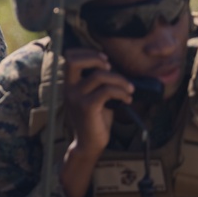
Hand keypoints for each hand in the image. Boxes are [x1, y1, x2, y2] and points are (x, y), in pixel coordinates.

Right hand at [59, 47, 134, 196]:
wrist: (89, 144)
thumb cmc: (95, 119)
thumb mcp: (94, 96)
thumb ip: (98, 82)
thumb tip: (114, 67)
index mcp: (69, 84)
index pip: (69, 57)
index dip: (87, 52)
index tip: (104, 60)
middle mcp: (68, 89)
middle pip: (74, 61)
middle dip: (95, 58)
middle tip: (110, 66)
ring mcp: (76, 98)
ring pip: (99, 76)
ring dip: (119, 80)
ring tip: (129, 89)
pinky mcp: (87, 107)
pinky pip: (107, 91)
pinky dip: (121, 92)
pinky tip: (127, 99)